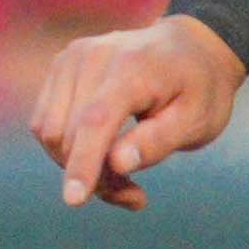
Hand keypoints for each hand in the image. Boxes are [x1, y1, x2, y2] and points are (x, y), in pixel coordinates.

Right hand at [32, 11, 247, 208]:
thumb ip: (157, 141)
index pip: (95, 120)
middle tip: (133, 195)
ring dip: (79, 165)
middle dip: (94, 175)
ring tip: (123, 175)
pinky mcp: (60, 67)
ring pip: (51, 134)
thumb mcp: (198, 121)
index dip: (83, 163)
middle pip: (70, 135)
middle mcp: (93, 56)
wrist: (191, 48)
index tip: (74, 200)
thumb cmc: (200, 89)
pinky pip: (48, 124)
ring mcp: (71, 58)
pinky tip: (104, 155)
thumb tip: (117, 163)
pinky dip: (70, 149)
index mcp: (134, 67)